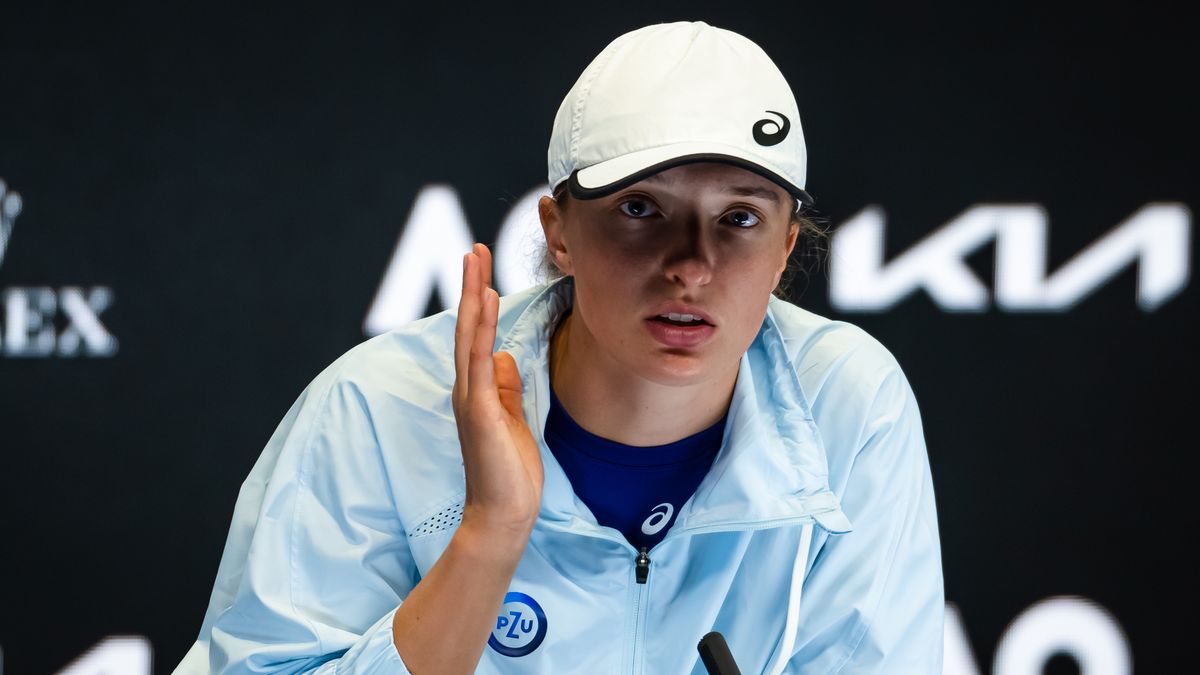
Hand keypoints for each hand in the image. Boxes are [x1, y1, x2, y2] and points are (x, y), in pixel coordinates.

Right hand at [453, 243, 543, 547]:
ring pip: (468, 336)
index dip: (479, 302)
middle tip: (474, 250)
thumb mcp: (512, 421)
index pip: (476, 337)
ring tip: (476, 260)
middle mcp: (467, 390)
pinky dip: (481, 329)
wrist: (503, 516)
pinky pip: (479, 361)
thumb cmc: (509, 474)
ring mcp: (470, 399)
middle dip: (471, 286)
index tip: (483, 269)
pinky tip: (487, 302)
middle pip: (466, 327)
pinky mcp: (479, 411)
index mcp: (476, 392)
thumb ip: (505, 388)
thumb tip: (502, 356)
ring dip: (473, 296)